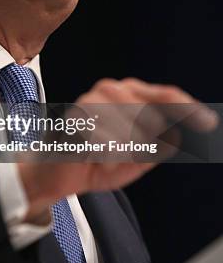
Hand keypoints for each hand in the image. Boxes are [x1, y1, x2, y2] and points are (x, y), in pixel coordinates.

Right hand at [18, 78, 217, 222]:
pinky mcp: (76, 117)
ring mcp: (92, 100)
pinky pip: (109, 143)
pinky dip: (106, 158)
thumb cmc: (96, 160)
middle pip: (150, 119)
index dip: (188, 109)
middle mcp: (110, 90)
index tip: (208, 122)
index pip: (165, 95)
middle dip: (141, 145)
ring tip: (102, 155)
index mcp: (127, 94)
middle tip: (118, 153)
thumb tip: (177, 134)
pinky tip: (93, 157)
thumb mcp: (137, 158)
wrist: (54, 172)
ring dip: (122, 152)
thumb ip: (159, 146)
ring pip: (131, 132)